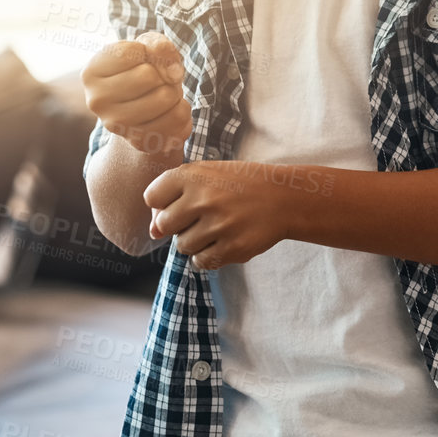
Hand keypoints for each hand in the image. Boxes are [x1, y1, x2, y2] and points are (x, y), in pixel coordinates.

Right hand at [82, 31, 192, 160]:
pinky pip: (178, 118)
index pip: (131, 52)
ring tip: (162, 94)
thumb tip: (173, 74)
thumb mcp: (148, 45)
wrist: (142, 106)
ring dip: (174, 91)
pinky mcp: (139, 141)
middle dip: (162, 73)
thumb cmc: (142, 68)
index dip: (147, 51)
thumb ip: (160, 47)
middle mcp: (96, 101)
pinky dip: (182, 109)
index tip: (142, 60)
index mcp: (91, 73)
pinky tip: (169, 111)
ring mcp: (116, 125)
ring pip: (166, 97)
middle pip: (148, 76)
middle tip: (157, 80)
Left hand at [143, 160, 290, 269]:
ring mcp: (218, 225)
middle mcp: (204, 199)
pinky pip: (200, 261)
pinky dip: (209, 255)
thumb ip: (175, 196)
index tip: (182, 202)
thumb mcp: (209, 176)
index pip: (152, 197)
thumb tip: (152, 232)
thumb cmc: (241, 185)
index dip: (163, 203)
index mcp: (194, 175)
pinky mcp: (232, 248)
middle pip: (163, 225)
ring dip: (195, 241)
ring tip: (218, 228)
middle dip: (177, 225)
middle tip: (201, 217)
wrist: (285, 198)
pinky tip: (225, 241)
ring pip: (182, 246)